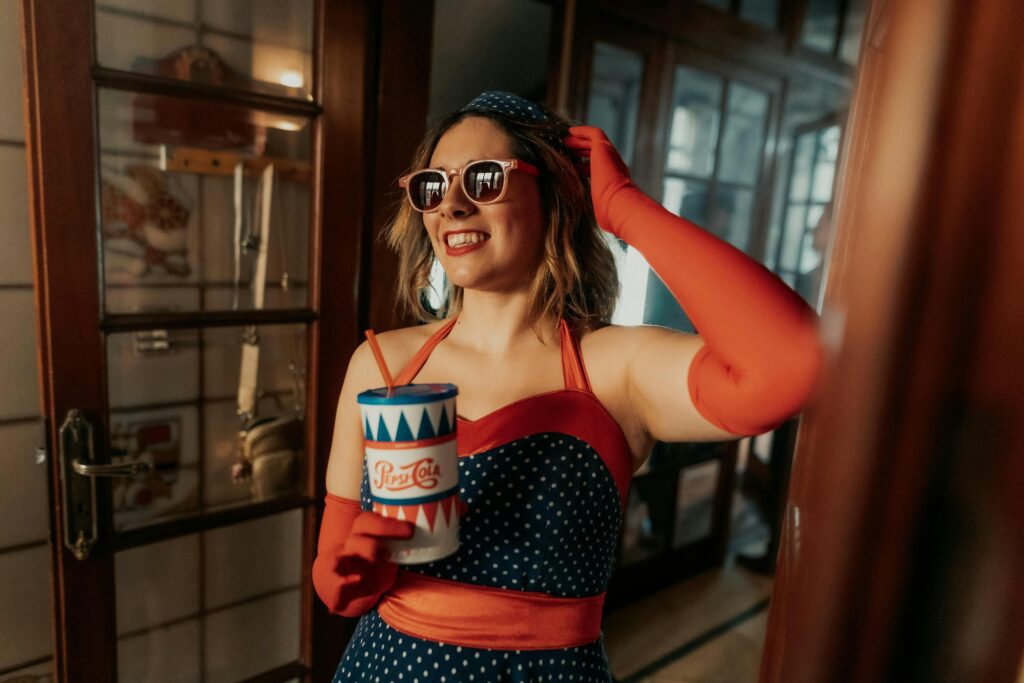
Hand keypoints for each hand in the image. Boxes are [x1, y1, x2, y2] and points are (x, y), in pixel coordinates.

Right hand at [313, 502, 414, 616]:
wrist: (345, 579)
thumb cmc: (376, 557)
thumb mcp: (390, 546)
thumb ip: (408, 538)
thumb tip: (453, 516)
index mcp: (363, 533)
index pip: (369, 521)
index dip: (388, 525)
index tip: (409, 530)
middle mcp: (351, 547)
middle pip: (356, 540)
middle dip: (370, 546)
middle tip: (385, 553)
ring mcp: (342, 567)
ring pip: (340, 561)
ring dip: (348, 565)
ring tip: (358, 575)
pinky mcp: (339, 589)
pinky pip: (336, 589)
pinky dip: (341, 591)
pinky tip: (348, 592)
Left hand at [565, 125, 634, 234]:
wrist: (620, 206)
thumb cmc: (612, 214)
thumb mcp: (602, 212)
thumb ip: (602, 213)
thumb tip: (604, 226)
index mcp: (614, 179)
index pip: (597, 169)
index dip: (583, 165)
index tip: (572, 166)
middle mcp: (614, 165)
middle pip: (596, 153)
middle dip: (581, 150)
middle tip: (566, 149)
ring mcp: (611, 156)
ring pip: (595, 141)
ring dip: (579, 140)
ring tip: (565, 140)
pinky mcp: (605, 148)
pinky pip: (594, 133)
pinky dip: (582, 131)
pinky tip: (570, 132)